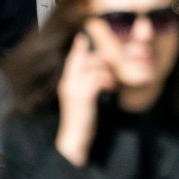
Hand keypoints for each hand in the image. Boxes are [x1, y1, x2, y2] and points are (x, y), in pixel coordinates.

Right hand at [56, 35, 114, 163]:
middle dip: (102, 60)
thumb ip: (84, 85)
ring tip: (112, 82)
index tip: (82, 38)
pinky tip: (111, 88)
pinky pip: (97, 79)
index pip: (71, 59)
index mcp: (66, 83)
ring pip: (93, 67)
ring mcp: (74, 89)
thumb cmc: (80, 120)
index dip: (78, 48)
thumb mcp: (81, 99)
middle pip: (85, 59)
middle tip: (112, 67)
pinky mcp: (83, 97)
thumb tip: (97, 73)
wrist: (73, 140)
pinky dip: (107, 81)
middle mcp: (68, 83)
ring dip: (107, 71)